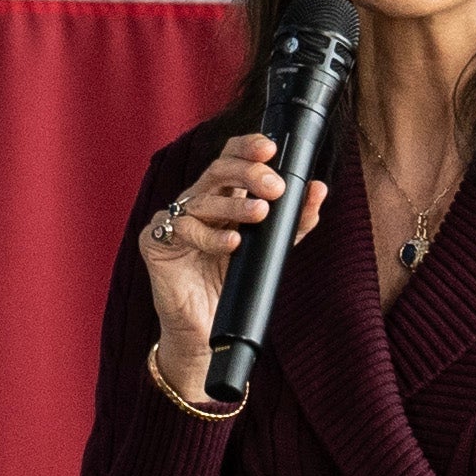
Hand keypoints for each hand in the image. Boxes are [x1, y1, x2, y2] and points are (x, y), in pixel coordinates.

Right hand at [137, 134, 331, 362]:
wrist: (203, 329)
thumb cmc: (232, 283)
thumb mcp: (269, 248)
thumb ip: (292, 221)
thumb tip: (319, 189)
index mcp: (221, 196)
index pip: (232, 159)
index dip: (248, 147)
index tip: (272, 148)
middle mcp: (197, 202)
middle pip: (217, 171)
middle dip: (247, 173)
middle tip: (275, 186)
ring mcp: (174, 220)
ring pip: (203, 201)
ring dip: (234, 206)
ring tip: (261, 213)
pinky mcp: (156, 242)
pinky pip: (182, 231)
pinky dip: (210, 237)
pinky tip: (232, 243)